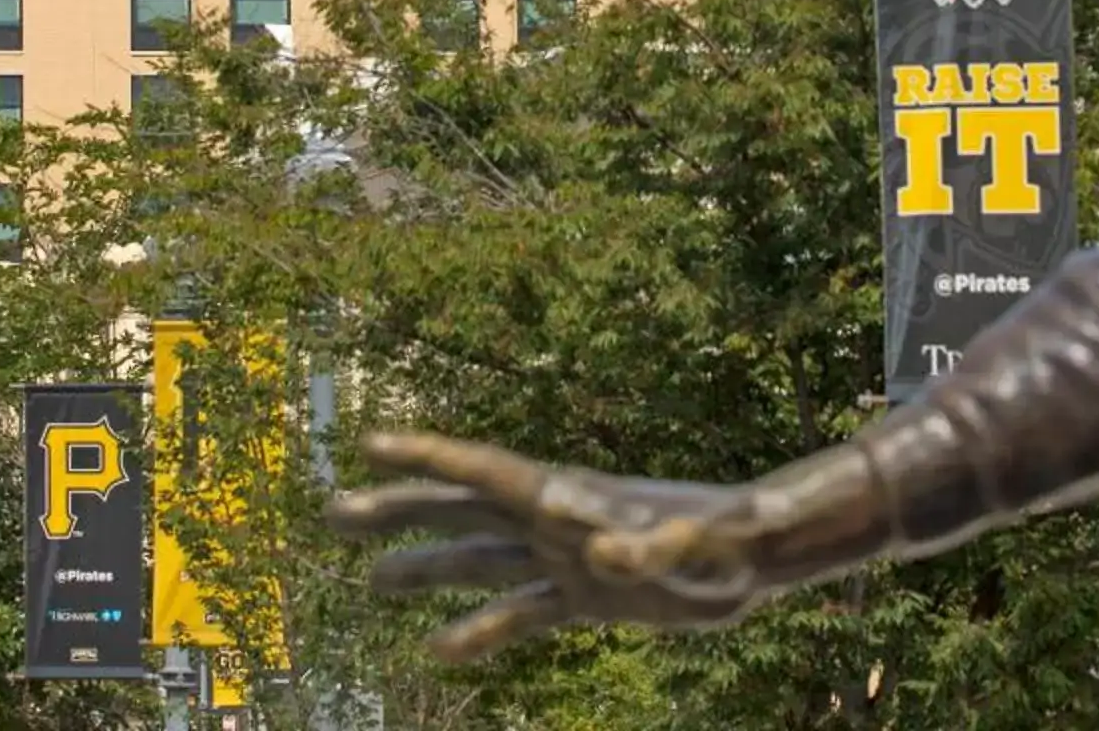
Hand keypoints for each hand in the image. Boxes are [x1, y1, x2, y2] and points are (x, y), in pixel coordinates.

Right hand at [328, 432, 767, 662]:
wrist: (766, 552)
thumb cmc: (736, 540)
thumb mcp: (697, 545)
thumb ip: (650, 550)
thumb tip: (596, 550)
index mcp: (573, 499)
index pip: (487, 474)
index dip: (429, 458)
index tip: (371, 445)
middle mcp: (559, 522)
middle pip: (464, 511)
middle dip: (401, 509)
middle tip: (332, 512)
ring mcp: (570, 559)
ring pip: (481, 562)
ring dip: (426, 569)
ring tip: (368, 583)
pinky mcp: (591, 599)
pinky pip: (523, 614)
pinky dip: (481, 631)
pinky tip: (438, 652)